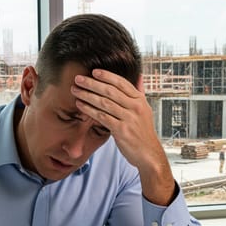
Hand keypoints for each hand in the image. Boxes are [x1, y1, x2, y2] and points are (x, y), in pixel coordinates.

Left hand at [72, 69, 175, 204]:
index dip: (107, 76)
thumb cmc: (143, 132)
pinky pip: (102, 117)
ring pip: (104, 102)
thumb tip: (140, 76)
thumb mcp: (145, 110)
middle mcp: (135, 107)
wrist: (149, 153)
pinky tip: (80, 105)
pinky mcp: (121, 130)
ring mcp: (129, 118)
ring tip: (75, 90)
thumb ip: (140, 93)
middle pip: (110, 91)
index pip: (122, 83)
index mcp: (140, 100)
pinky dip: (89, 110)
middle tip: (79, 79)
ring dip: (87, 95)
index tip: (94, 71)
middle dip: (92, 83)